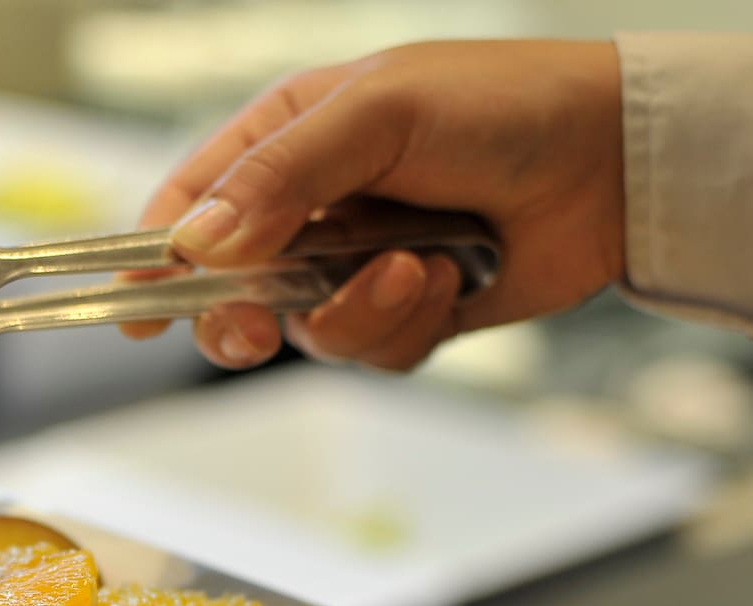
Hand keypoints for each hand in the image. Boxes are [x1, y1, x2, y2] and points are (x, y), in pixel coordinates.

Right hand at [124, 40, 625, 371]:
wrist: (618, 162)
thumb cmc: (503, 106)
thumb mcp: (377, 114)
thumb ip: (280, 177)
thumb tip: (197, 242)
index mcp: (286, 141)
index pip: (191, 206)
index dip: (152, 262)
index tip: (134, 315)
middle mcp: (312, 209)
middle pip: (230, 292)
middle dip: (245, 318)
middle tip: (263, 326)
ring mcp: (358, 265)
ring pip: (306, 332)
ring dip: (358, 313)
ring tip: (417, 267)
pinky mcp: (409, 312)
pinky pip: (372, 352)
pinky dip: (407, 327)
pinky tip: (451, 279)